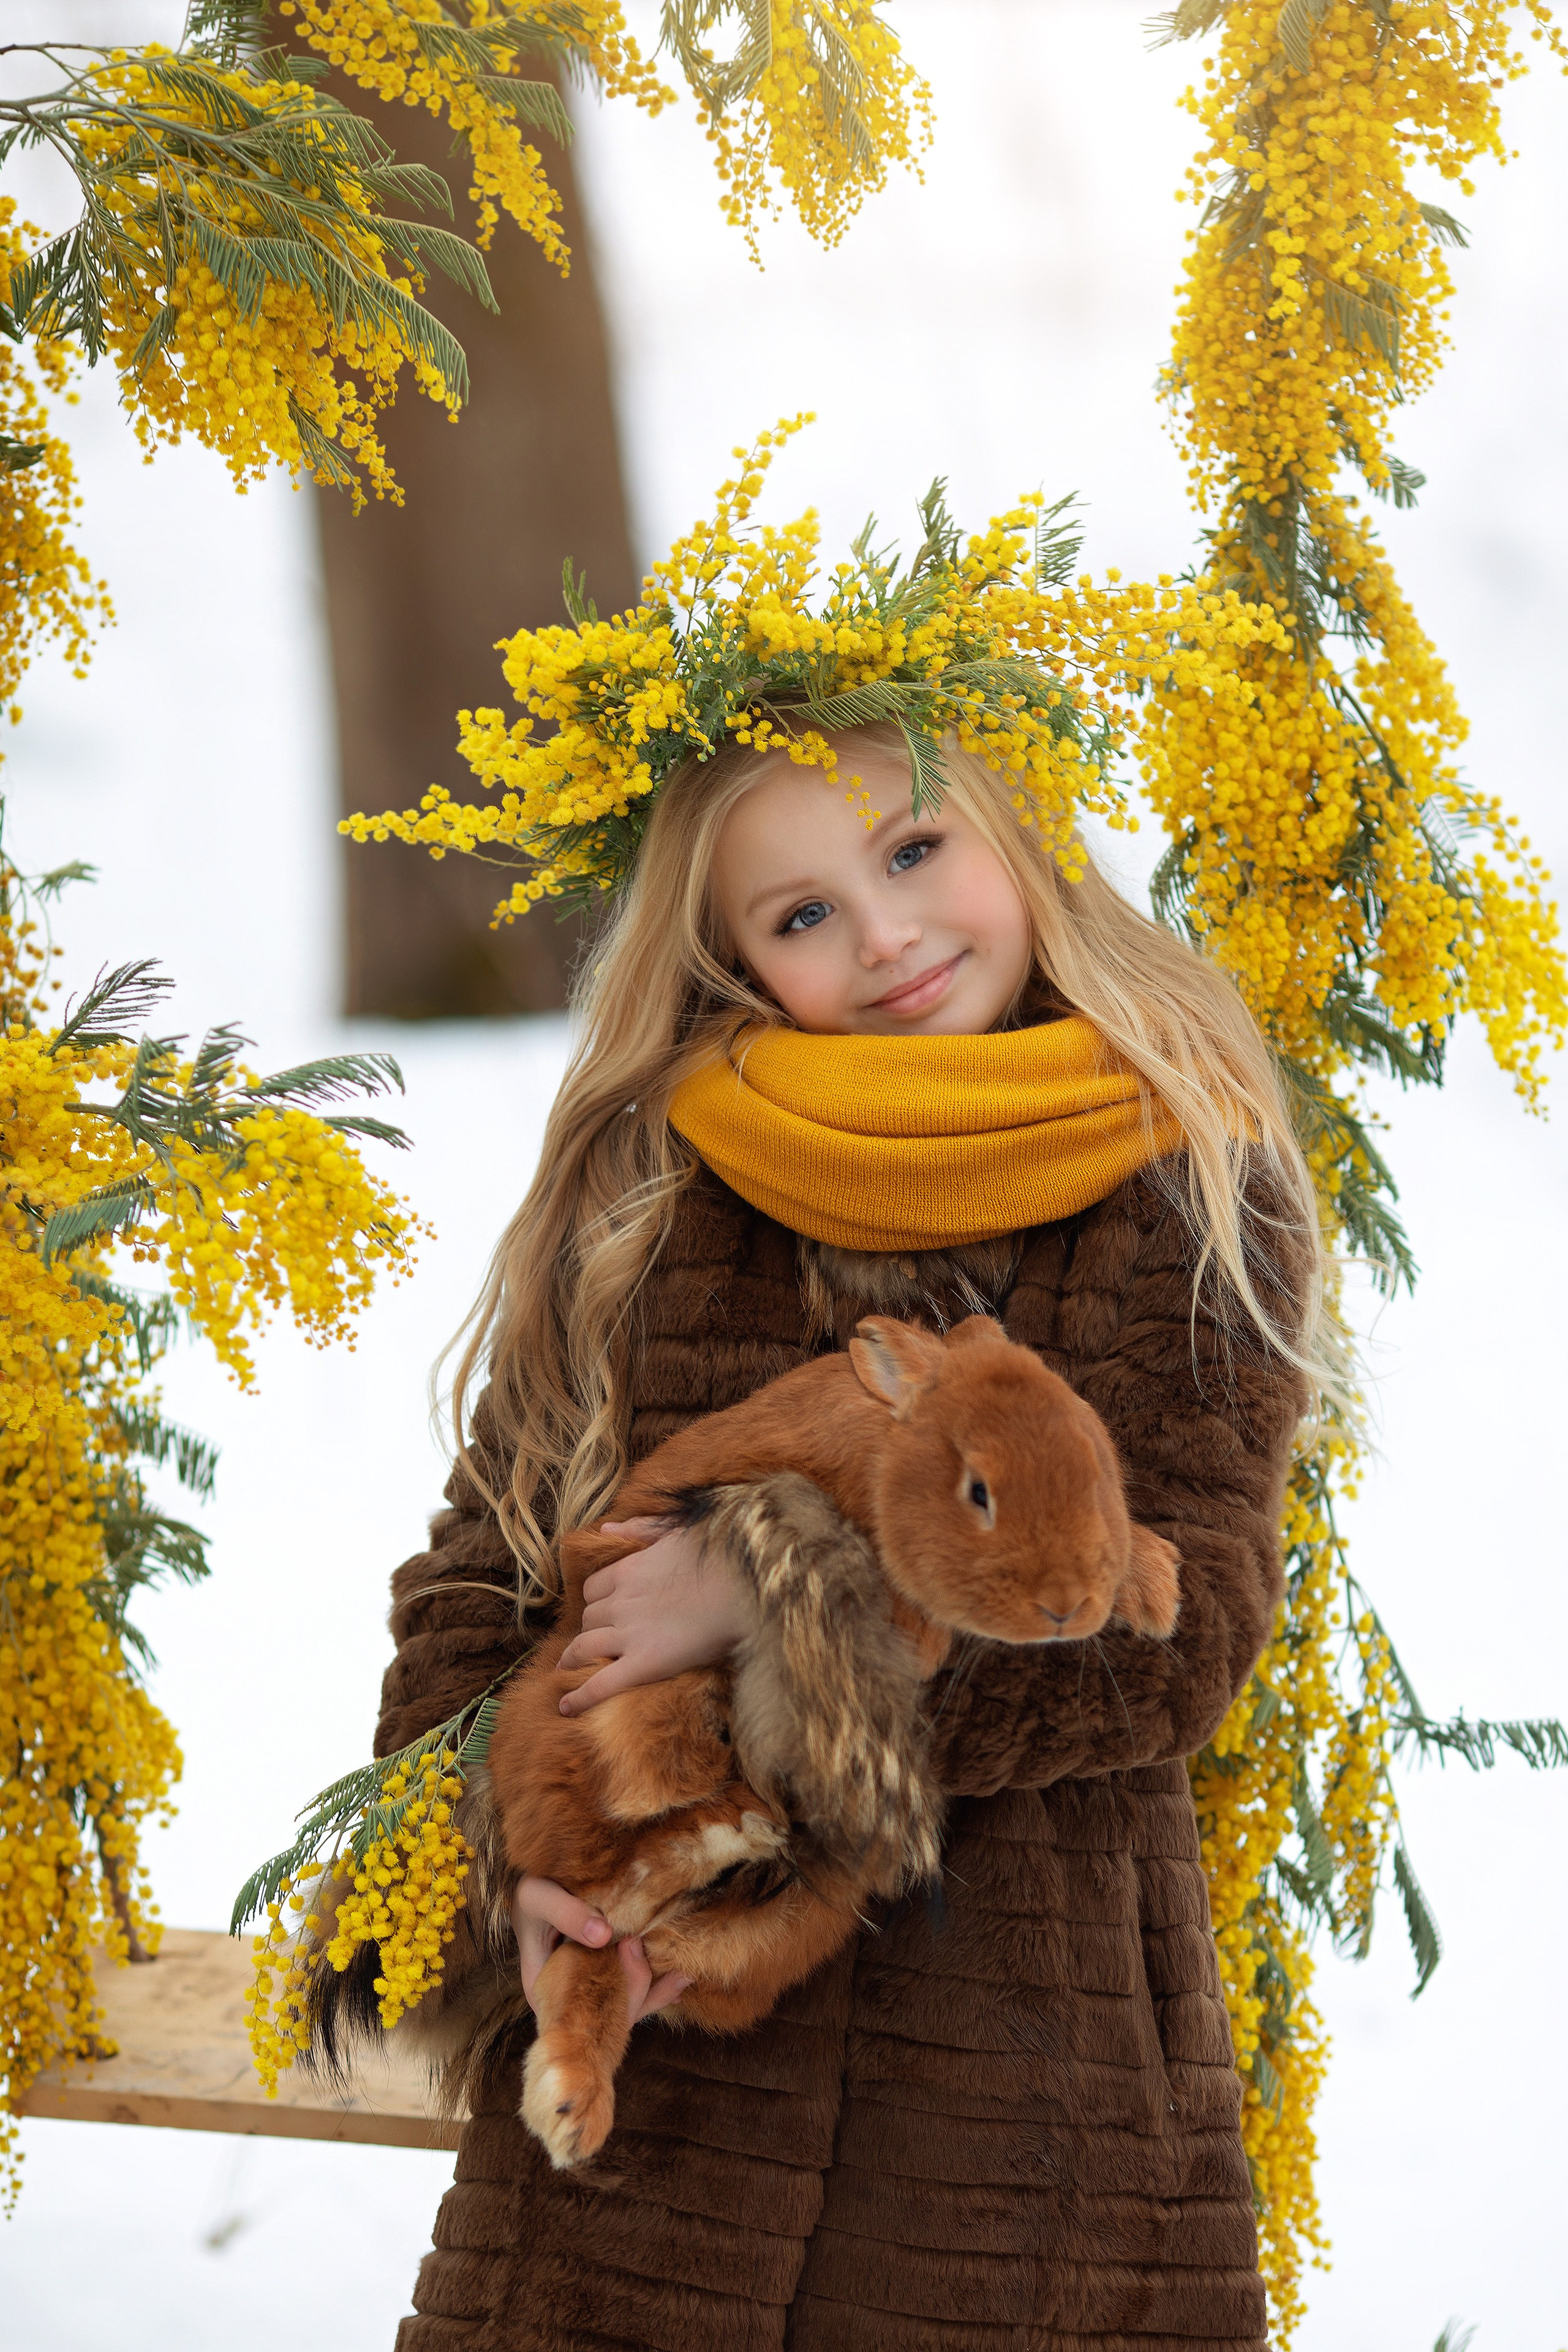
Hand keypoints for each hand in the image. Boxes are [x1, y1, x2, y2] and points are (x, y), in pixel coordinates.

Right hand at [511, 1876, 690, 2022]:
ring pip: (625, 2002)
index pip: (581, 2009)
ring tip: (685, 1977)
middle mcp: (568, 1997)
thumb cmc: (530, 1888)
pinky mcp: (604, 1973)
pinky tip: (679, 1976)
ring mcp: (588, 1987)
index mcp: (544, 1989)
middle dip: (642, 1992)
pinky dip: (654, 1983)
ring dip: (656, 1990)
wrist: (534, 1879)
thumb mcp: (538, 1896)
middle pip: (608, 2010)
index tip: (634, 1954)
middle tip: (672, 1968)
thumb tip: (604, 1935)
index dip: (612, 1991)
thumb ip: (566, 1913)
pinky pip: (630, 1986)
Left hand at [556, 1516, 755, 1715]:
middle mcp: (621, 1602)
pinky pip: (601, 1684)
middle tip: (592, 1644)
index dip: (595, 1603)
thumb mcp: (678, 1530)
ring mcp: (630, 1634)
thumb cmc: (722, 1557)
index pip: (593, 1590)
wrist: (745, 1587)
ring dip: (571, 1660)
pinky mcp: (644, 1663)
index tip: (602, 1613)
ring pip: (583, 1648)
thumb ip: (641, 1528)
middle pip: (589, 1619)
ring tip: (566, 1671)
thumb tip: (607, 1528)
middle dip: (588, 1630)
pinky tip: (566, 1707)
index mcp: (629, 1571)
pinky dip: (579, 1697)